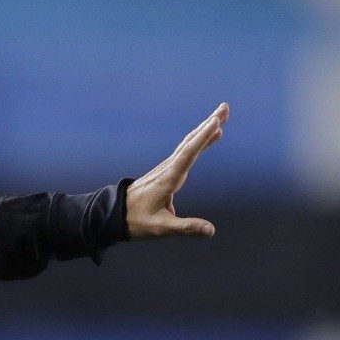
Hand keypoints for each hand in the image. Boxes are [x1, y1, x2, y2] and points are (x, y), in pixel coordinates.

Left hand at [126, 102, 228, 239]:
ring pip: (187, 144)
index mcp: (167, 180)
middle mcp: (167, 170)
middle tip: (224, 108)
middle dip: (207, 125)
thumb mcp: (162, 228)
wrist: (114, 215)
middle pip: (189, 143)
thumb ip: (186, 228)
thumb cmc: (136, 222)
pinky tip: (208, 136)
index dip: (203, 138)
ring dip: (204, 130)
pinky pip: (185, 151)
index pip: (188, 155)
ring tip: (221, 116)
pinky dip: (198, 140)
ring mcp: (166, 168)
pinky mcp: (166, 171)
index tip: (215, 122)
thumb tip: (210, 230)